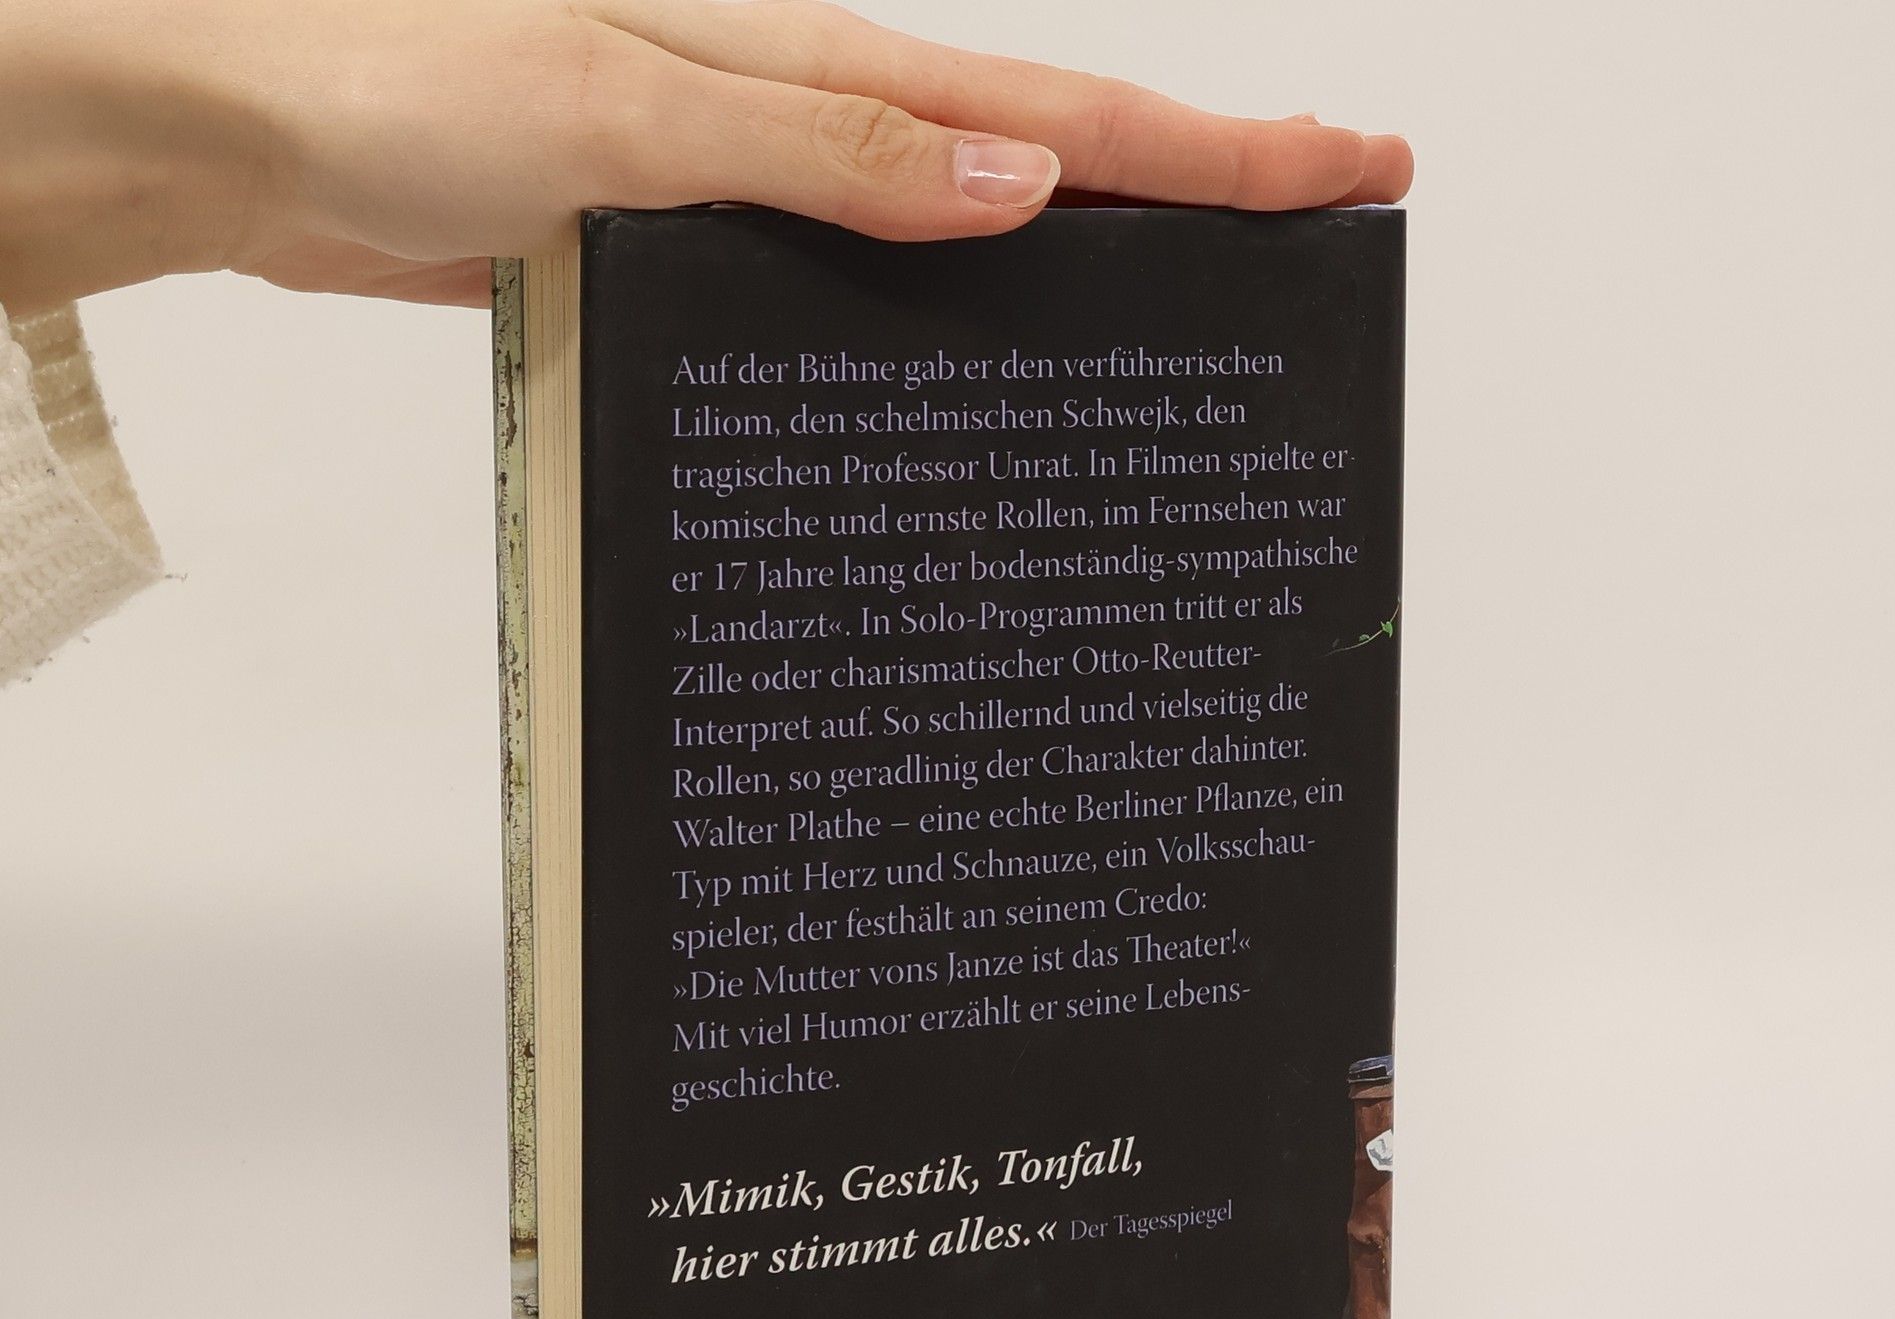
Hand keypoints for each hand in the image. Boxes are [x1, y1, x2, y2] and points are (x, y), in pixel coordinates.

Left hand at [0, 0, 1410, 312]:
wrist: (238, 131)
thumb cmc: (389, 76)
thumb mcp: (626, 102)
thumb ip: (821, 149)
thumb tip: (1016, 179)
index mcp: (809, 59)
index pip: (1056, 105)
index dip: (1213, 140)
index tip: (1349, 159)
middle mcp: (799, 116)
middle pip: (1035, 158)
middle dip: (1188, 190)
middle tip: (1320, 222)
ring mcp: (748, 184)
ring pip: (946, 234)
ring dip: (1063, 269)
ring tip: (1183, 317)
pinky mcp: (685, 247)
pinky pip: (837, 289)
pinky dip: (914, 326)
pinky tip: (952, 376)